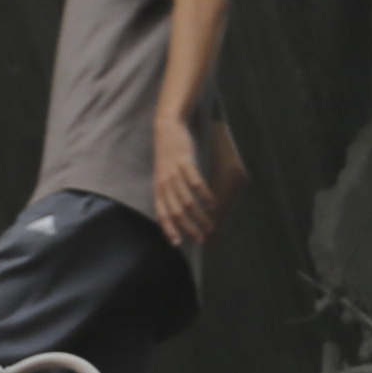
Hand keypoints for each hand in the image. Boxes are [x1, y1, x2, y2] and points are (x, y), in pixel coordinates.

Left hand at [151, 114, 214, 246]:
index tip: (178, 244)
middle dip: (189, 228)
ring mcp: (174, 173)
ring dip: (199, 216)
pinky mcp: (185, 162)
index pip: (161, 214)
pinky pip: (195, 183)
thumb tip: (181, 212)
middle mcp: (164, 183)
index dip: (168, 229)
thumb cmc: (168, 155)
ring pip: (187, 201)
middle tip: (201, 238)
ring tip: (210, 224)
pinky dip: (205, 196)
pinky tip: (212, 204)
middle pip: (176, 212)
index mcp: (158, 188)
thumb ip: (169, 192)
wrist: (167, 128)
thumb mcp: (163, 176)